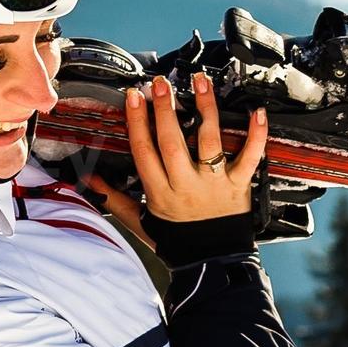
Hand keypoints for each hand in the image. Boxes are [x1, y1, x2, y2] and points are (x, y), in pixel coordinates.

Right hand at [88, 74, 269, 243]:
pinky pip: (249, 157)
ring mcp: (214, 184)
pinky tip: (257, 113)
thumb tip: (90, 180)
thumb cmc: (176, 241)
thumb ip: (114, 199)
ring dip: (204, 108)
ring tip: (199, 82)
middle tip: (160, 84)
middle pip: (172, 142)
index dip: (137, 122)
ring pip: (208, 141)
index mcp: (160, 193)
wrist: (211, 264)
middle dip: (164, 109)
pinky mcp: (239, 185)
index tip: (133, 98)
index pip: (144, 151)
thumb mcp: (139, 223)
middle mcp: (186, 185)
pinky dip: (256, 135)